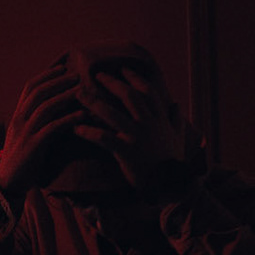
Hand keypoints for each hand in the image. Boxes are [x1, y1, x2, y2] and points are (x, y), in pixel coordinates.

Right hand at [0, 63, 86, 199]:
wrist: (8, 183)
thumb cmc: (22, 158)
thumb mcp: (26, 134)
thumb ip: (36, 119)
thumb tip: (57, 105)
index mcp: (17, 115)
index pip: (29, 87)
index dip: (46, 75)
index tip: (62, 67)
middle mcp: (19, 120)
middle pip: (38, 92)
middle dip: (58, 81)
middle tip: (77, 75)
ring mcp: (24, 133)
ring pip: (45, 107)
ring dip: (65, 96)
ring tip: (82, 91)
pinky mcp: (32, 147)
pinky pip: (52, 128)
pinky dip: (68, 119)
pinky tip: (82, 116)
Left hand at [74, 68, 187, 193]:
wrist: (171, 184)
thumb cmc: (173, 161)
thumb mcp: (179, 137)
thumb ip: (176, 119)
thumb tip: (176, 104)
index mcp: (160, 119)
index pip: (148, 91)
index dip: (135, 78)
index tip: (123, 69)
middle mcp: (148, 123)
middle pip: (129, 96)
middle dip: (112, 83)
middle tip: (97, 75)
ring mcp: (137, 137)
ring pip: (112, 114)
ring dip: (93, 102)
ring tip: (79, 95)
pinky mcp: (126, 151)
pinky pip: (103, 138)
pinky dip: (88, 132)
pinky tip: (76, 129)